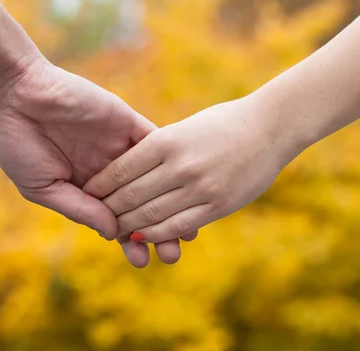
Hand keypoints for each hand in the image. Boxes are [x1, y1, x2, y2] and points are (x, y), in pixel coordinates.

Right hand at [0, 57, 191, 266]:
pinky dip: (169, 164)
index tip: (143, 260)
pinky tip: (182, 185)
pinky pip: (153, 145)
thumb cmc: (17, 143)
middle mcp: (106, 171)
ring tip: (187, 232)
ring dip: (170, 204)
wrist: (14, 94)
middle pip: (140, 206)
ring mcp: (118, 148)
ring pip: (154, 180)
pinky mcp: (126, 123)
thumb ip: (78, 209)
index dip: (130, 240)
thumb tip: (114, 234)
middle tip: (172, 253)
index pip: (114, 219)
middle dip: (157, 230)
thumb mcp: (42, 187)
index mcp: (84, 188)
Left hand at [83, 96, 299, 242]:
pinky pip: (178, 225)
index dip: (100, 185)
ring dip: (128, 226)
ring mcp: (200, 187)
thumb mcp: (185, 128)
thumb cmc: (224, 123)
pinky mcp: (218, 205)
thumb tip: (128, 170)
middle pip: (131, 195)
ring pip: (151, 214)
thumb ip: (158, 148)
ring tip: (114, 230)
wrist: (271, 127)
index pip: (121, 169)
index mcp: (167, 140)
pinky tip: (143, 237)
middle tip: (96, 217)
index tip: (88, 193)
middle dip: (109, 209)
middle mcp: (180, 164)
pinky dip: (155, 234)